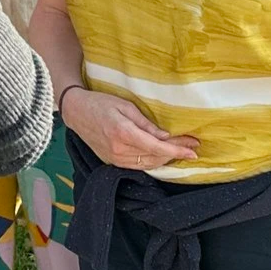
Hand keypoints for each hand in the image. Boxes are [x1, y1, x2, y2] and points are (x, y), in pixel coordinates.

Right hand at [63, 88, 200, 169]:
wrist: (76, 112)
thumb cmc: (100, 103)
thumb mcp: (126, 106)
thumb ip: (146, 124)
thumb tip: (165, 136)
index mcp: (124, 134)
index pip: (158, 147)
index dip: (178, 149)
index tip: (194, 148)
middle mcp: (120, 150)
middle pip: (156, 157)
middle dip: (176, 152)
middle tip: (191, 145)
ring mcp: (115, 159)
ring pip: (148, 165)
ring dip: (165, 159)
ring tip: (179, 150)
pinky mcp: (112, 162)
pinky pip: (138, 166)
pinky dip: (152, 161)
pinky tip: (161, 155)